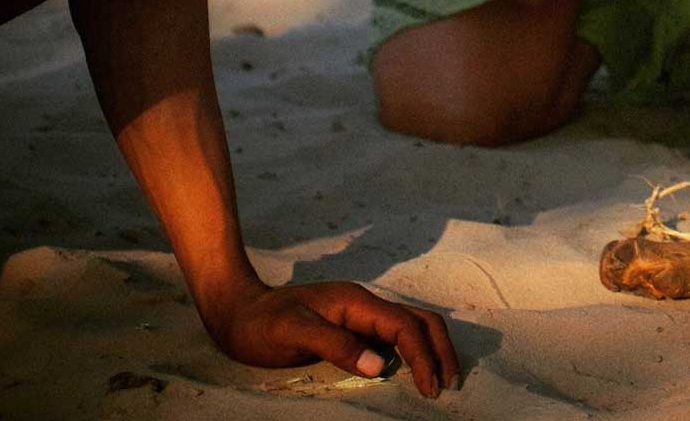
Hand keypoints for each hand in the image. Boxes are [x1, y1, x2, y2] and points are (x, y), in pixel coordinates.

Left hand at [203, 277, 459, 397]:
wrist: (239, 312)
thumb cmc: (262, 324)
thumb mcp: (294, 334)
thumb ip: (337, 345)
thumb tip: (382, 365)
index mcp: (356, 302)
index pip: (404, 325)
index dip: (423, 355)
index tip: (431, 389)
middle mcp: (364, 305)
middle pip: (418, 318)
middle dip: (439, 348)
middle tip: (449, 383)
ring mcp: (359, 315)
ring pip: (410, 324)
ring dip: (430, 348)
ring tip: (440, 378)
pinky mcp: (352, 328)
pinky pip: (394, 336)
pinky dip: (413, 351)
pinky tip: (412, 372)